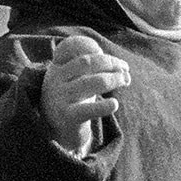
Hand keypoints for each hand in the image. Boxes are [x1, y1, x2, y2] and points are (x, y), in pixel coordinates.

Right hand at [41, 34, 129, 154]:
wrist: (58, 132)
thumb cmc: (75, 100)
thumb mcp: (78, 80)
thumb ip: (92, 68)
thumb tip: (121, 66)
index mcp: (57, 67)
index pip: (70, 48)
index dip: (92, 48)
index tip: (109, 55)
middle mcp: (55, 80)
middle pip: (86, 62)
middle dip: (110, 63)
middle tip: (126, 68)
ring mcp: (60, 98)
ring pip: (91, 82)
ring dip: (113, 79)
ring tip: (126, 80)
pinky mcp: (68, 116)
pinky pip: (89, 109)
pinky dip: (104, 106)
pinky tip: (114, 104)